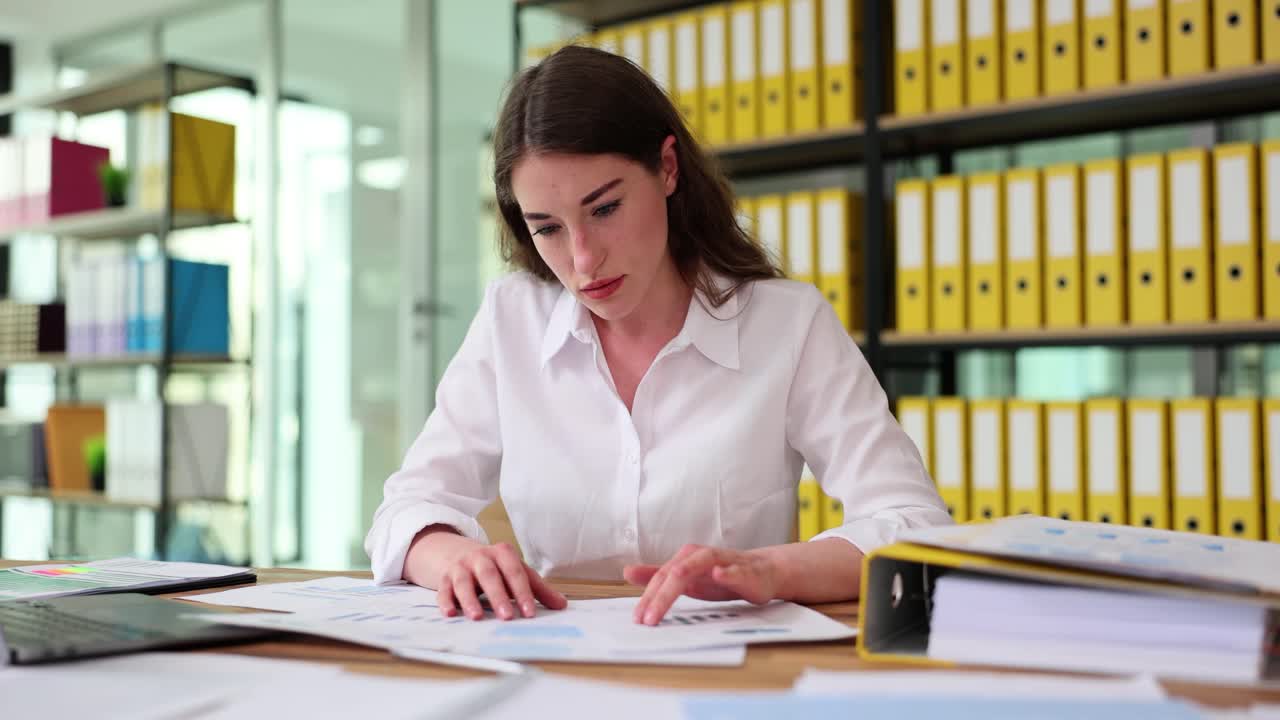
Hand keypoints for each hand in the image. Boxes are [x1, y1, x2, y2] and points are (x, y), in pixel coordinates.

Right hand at [436, 541, 567, 620]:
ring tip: (477, 617)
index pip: (515, 573)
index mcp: (502, 554)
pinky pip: (444, 590)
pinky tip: (450, 614)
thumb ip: (539, 589)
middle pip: (489, 575)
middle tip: (507, 617)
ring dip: (470, 600)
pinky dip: (445, 602)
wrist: (458, 553)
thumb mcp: (517, 572)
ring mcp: (460, 567)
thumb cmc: (495, 568)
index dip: (523, 593)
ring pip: (464, 582)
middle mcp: (480, 558)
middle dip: (498, 596)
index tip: (530, 613)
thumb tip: (562, 605)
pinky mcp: (444, 579)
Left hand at [623, 544, 781, 625]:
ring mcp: (722, 561)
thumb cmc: (722, 575)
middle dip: (660, 597)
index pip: (661, 578)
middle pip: (675, 574)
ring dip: (683, 577)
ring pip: (698, 565)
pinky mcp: (744, 570)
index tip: (638, 620)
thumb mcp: (687, 579)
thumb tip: (627, 572)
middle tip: (648, 619)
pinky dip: (726, 571)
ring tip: (669, 588)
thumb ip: (659, 576)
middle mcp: (700, 556)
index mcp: (685, 559)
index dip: (648, 598)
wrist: (763, 571)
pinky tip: (719, 574)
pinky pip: (734, 569)